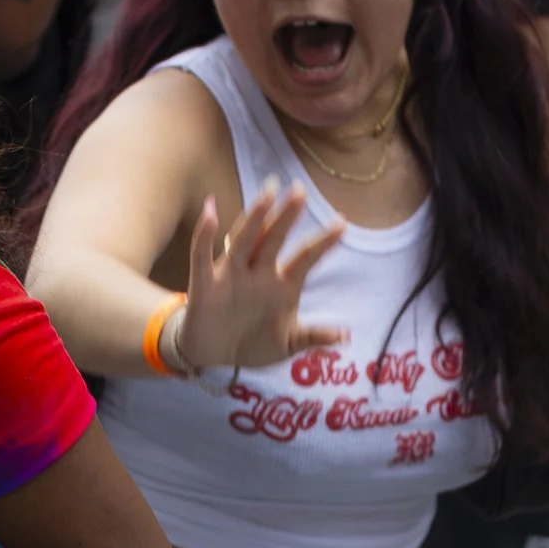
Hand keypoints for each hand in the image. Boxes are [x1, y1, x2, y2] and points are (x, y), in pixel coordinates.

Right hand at [171, 178, 345, 373]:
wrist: (213, 357)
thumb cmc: (252, 343)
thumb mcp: (287, 344)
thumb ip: (314, 336)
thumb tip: (346, 336)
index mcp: (281, 285)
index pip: (305, 258)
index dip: (323, 242)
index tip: (342, 223)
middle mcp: (257, 273)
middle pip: (274, 239)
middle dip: (287, 216)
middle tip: (300, 190)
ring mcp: (231, 275)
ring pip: (244, 240)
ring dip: (255, 217)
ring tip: (267, 194)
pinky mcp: (204, 284)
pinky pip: (201, 256)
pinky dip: (204, 235)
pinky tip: (210, 211)